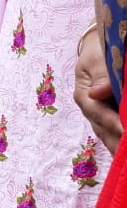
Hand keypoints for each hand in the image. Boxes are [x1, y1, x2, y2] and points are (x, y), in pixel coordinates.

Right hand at [75, 27, 121, 153]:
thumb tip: (97, 93)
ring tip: (124, 160)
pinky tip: (123, 151)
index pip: (100, 113)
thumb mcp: (97, 59)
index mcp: (85, 95)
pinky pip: (113, 130)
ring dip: (116, 146)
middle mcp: (90, 107)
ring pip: (108, 134)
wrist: (98, 47)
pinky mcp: (107, 113)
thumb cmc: (99, 50)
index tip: (126, 133)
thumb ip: (100, 76)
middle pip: (103, 130)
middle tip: (125, 157)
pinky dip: (119, 141)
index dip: (114, 124)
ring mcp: (98, 112)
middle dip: (116, 144)